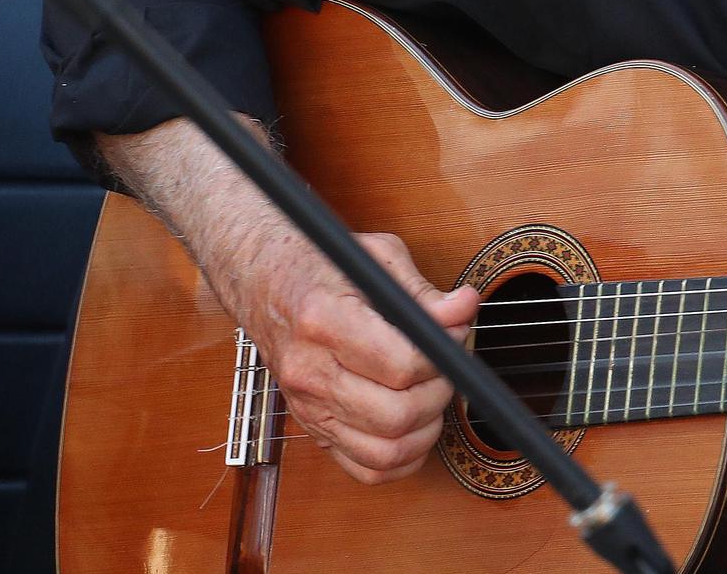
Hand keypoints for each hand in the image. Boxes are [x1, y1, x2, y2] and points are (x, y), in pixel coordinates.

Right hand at [217, 224, 478, 484]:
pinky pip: (366, 469)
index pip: (400, 365)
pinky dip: (403, 456)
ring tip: (433, 391)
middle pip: (395, 416)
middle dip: (439, 392)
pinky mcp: (312, 427)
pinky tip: (415, 423)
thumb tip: (464, 309)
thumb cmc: (320, 264)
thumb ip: (422, 290)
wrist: (263, 281)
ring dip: (427, 427)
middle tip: (448, 364)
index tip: (453, 335)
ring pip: (385, 451)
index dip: (442, 355)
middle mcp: (309, 371)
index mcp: (323, 320)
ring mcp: (306, 406)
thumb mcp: (375, 257)